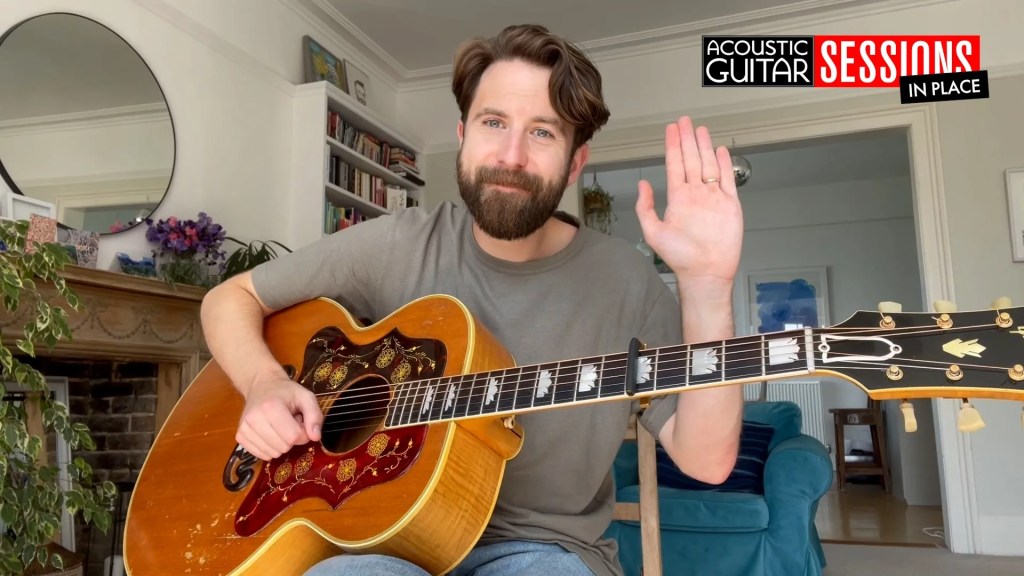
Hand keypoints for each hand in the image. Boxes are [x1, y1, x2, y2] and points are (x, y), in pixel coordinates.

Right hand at [236, 373, 322, 460]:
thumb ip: (315, 416)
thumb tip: (315, 437)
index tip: (300, 422)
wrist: (261, 385)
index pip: (294, 436)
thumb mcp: (306, 397)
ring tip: (279, 426)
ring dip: (281, 443)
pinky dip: (270, 448)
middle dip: (291, 438)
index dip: (303, 433)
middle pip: (283, 447)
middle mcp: (254, 419)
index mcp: (271, 407)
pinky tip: (270, 432)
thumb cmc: (286, 392)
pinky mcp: (240, 437)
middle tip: (289, 422)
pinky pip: (262, 455)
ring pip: (273, 453)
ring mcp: (244, 429)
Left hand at [635, 116, 742, 293]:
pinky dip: (723, 164)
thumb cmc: (680, 257)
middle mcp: (695, 194)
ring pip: (708, 164)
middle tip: (684, 121)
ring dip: (704, 146)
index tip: (671, 130)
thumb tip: (642, 185)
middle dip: (687, 139)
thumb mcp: (653, 232)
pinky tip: (719, 151)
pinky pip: (726, 179)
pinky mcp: (729, 204)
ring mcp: (712, 197)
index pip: (674, 165)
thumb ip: (645, 207)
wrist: (706, 271)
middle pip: (691, 159)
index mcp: (677, 198)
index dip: (673, 146)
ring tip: (700, 129)